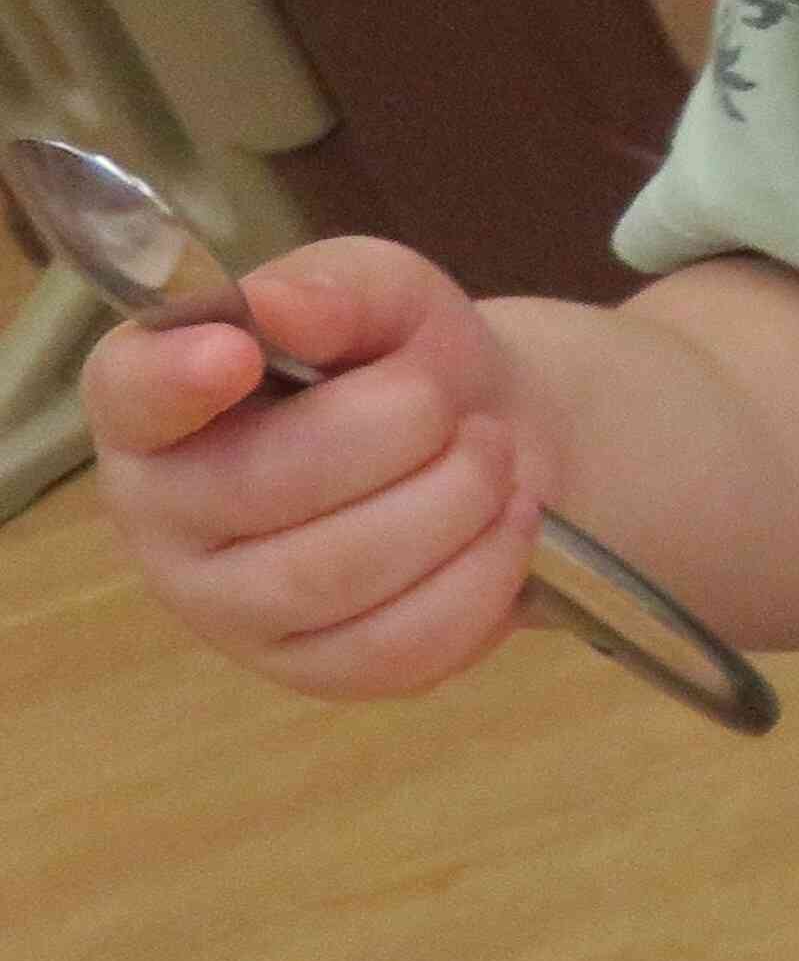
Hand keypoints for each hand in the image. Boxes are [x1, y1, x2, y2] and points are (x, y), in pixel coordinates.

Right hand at [79, 236, 552, 699]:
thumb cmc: (402, 361)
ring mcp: (228, 607)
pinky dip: (481, 574)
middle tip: (455, 406)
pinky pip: (397, 644)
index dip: (172, 377)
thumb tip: (286, 307)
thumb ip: (336, 289)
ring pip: (334, 575)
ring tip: (493, 456)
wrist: (491, 439)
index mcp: (157, 402)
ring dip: (452, 501)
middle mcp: (165, 514)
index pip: (128, 393)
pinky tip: (508, 522)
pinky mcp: (311, 671)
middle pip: (266, 486)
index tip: (234, 353)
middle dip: (400, 429)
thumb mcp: (386, 295)